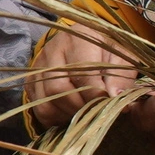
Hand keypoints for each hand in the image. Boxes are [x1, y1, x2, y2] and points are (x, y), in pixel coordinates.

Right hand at [26, 24, 147, 126]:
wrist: (87, 41)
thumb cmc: (107, 50)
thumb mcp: (122, 57)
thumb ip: (122, 77)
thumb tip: (117, 100)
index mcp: (80, 37)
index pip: (83, 72)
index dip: (96, 95)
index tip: (108, 106)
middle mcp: (54, 49)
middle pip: (58, 88)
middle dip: (79, 107)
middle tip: (95, 112)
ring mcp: (39, 65)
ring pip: (46, 100)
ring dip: (67, 114)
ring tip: (84, 112)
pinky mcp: (32, 80)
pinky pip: (38, 107)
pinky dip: (55, 117)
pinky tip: (70, 113)